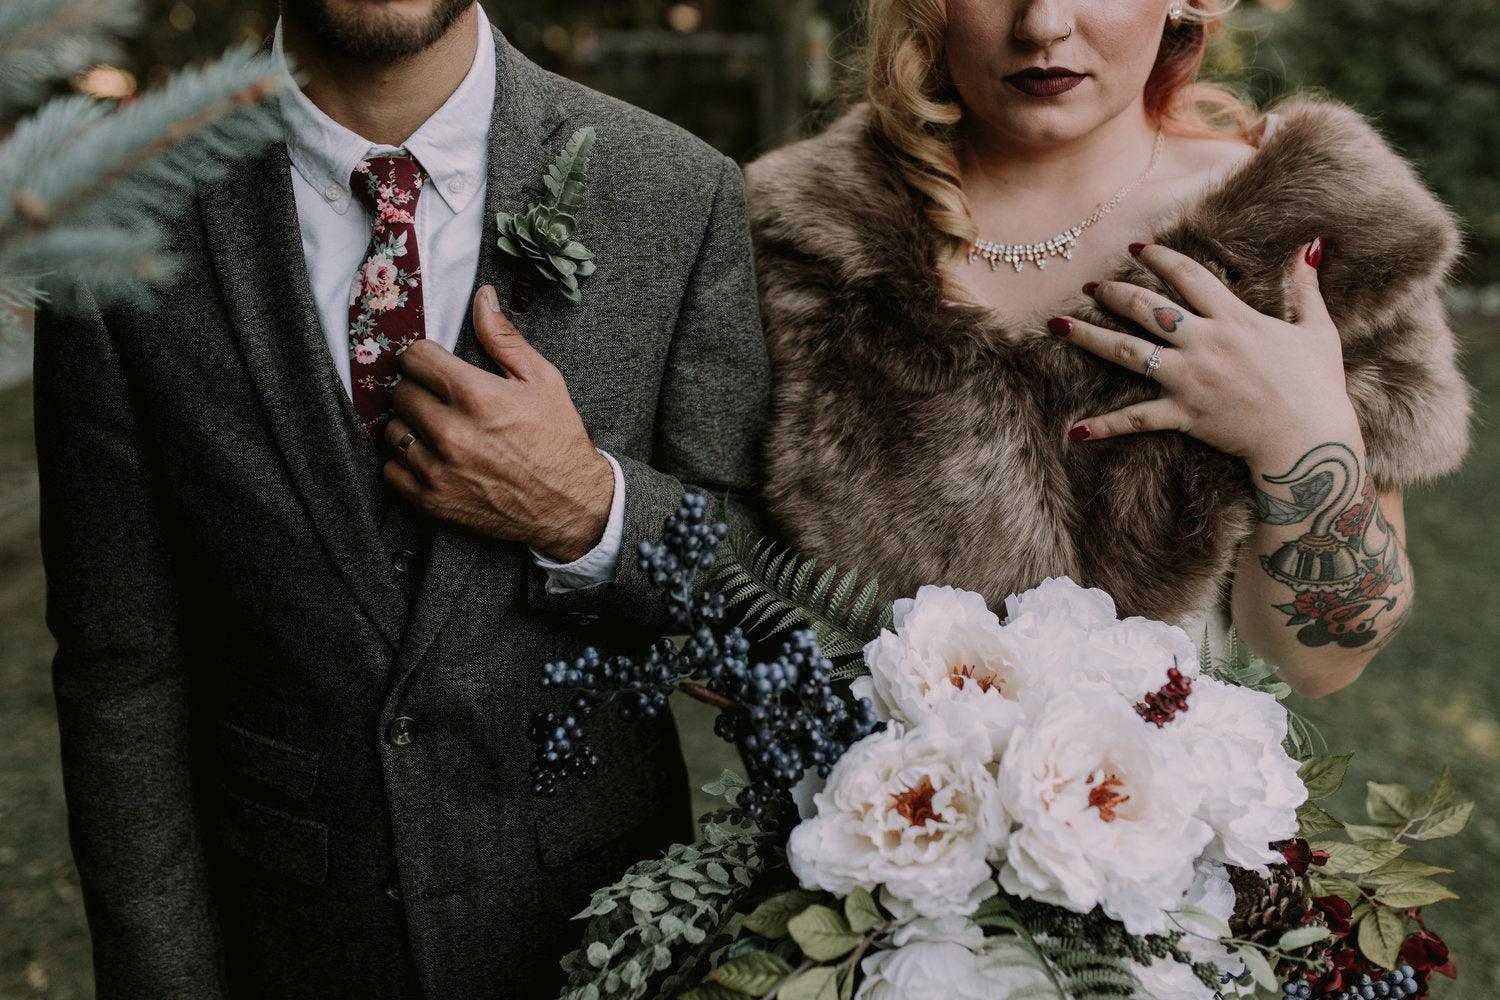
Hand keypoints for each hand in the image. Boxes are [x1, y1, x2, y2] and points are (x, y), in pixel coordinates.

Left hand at [382, 285, 612, 561]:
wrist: (568, 504)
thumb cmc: (557, 439)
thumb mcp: (542, 380)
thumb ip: (503, 337)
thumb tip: (482, 296)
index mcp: (475, 395)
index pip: (414, 357)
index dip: (425, 357)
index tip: (436, 366)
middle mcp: (450, 431)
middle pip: (400, 391)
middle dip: (419, 389)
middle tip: (442, 398)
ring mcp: (437, 468)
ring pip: (392, 430)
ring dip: (410, 425)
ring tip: (438, 428)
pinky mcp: (431, 499)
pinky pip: (391, 469)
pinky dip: (406, 462)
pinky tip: (433, 457)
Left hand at [1050, 239, 1360, 466]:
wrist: (1308, 439)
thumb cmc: (1317, 385)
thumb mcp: (1316, 329)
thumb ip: (1306, 287)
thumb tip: (1312, 247)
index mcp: (1234, 318)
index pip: (1188, 276)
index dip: (1160, 258)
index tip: (1136, 248)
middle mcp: (1204, 343)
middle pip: (1147, 308)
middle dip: (1114, 292)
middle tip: (1089, 285)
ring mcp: (1189, 378)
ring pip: (1127, 352)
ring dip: (1089, 336)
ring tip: (1058, 324)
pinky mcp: (1183, 413)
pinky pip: (1136, 418)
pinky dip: (1104, 426)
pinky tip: (1074, 431)